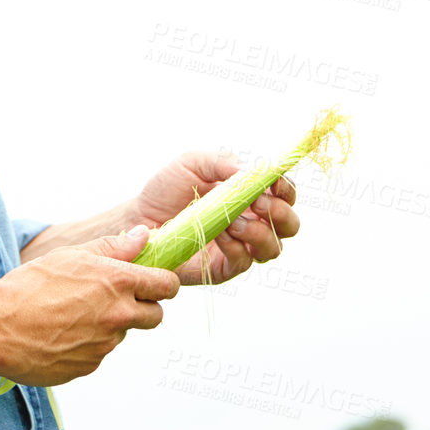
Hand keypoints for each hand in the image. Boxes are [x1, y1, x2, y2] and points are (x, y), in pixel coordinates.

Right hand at [0, 226, 178, 385]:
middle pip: (155, 316)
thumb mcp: (73, 256)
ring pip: (121, 335)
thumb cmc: (31, 286)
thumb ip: (114, 247)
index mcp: (119, 283)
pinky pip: (97, 354)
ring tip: (72, 315)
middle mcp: (118, 316)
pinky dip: (86, 346)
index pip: (167, 285)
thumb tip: (144, 236)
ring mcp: (105, 345)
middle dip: (144, 308)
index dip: (164, 283)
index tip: (155, 283)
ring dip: (108, 327)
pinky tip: (60, 334)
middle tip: (118, 300)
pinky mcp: (88, 366)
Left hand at [130, 152, 302, 285]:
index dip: (286, 189)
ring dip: (259, 232)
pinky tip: (220, 233)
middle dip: (281, 214)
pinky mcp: (224, 267)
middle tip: (259, 204)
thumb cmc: (167, 188)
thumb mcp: (194, 162)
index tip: (275, 182)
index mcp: (250, 196)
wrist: (139, 217)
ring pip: (273, 248)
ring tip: (234, 221)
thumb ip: (223, 162)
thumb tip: (252, 172)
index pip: (285, 195)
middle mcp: (252, 222)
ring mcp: (240, 247)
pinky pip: (244, 261)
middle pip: (290, 225)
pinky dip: (237, 246)